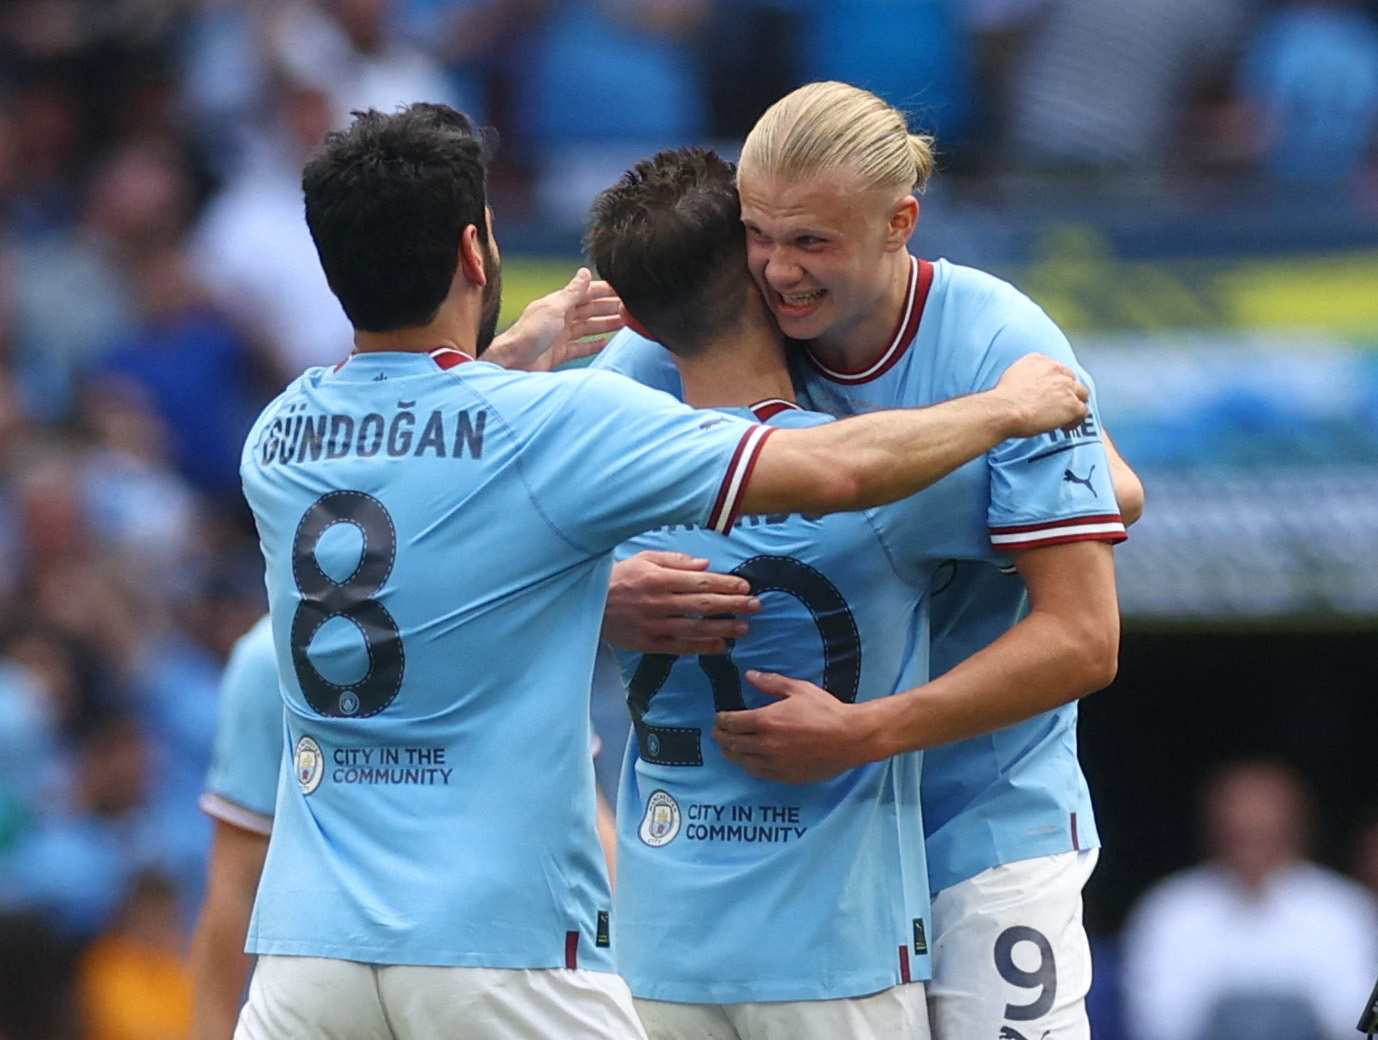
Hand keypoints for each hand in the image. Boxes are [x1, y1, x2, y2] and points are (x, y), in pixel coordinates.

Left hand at [486, 268, 624, 370]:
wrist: (512, 362)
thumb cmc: (529, 334)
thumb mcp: (554, 309)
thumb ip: (572, 292)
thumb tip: (584, 272)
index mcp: (558, 304)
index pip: (586, 293)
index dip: (603, 291)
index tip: (622, 289)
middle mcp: (560, 318)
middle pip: (589, 310)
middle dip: (608, 308)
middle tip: (629, 308)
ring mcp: (560, 336)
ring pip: (588, 328)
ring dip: (605, 325)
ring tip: (624, 324)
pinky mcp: (559, 353)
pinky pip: (581, 346)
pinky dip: (594, 345)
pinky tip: (606, 342)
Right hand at [604, 551, 759, 654]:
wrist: (590, 605)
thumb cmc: (620, 577)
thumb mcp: (644, 559)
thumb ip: (676, 561)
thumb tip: (705, 565)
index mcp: (659, 579)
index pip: (700, 581)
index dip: (726, 584)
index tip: (745, 586)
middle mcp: (659, 603)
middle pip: (703, 605)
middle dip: (732, 605)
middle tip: (755, 606)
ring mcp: (654, 626)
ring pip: (695, 628)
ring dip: (722, 629)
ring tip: (744, 628)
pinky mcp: (649, 644)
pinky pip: (680, 647)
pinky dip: (701, 648)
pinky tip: (720, 646)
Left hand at [712, 670, 877, 783]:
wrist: (850, 738)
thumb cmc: (825, 710)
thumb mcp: (798, 689)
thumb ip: (771, 683)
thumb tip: (750, 675)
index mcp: (766, 721)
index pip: (732, 723)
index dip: (721, 720)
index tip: (718, 718)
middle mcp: (765, 744)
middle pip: (733, 743)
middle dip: (721, 737)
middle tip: (717, 733)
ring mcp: (774, 763)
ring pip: (742, 761)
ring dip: (731, 754)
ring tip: (727, 749)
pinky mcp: (785, 776)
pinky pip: (759, 773)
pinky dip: (748, 766)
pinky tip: (748, 762)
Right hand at [990, 353, 1089, 436]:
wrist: (1004, 410)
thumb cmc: (1002, 399)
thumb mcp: (1011, 375)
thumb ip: (1025, 375)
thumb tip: (1026, 387)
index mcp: (1039, 360)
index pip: (1056, 368)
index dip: (1055, 382)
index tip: (1050, 393)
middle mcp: (1055, 369)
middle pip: (1071, 378)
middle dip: (1067, 391)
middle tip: (1059, 405)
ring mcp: (1066, 387)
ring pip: (1081, 394)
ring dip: (1075, 403)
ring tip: (1066, 417)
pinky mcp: (1071, 405)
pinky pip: (1083, 412)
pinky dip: (1076, 420)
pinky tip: (1065, 427)